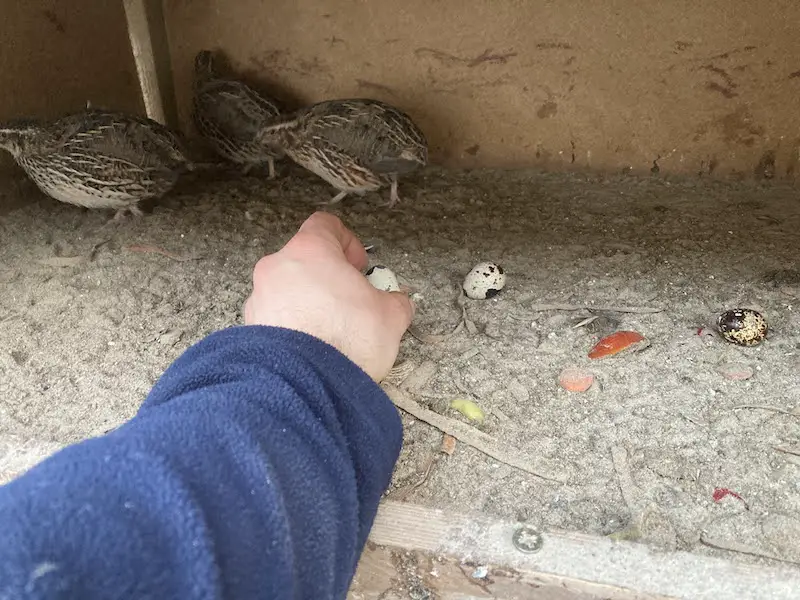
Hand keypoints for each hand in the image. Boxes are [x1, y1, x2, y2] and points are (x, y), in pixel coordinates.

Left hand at [243, 212, 413, 380]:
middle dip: (328, 278)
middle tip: (350, 303)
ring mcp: (259, 298)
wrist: (305, 384)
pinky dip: (293, 328)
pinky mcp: (250, 329)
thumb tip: (397, 303)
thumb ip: (395, 302)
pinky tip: (312, 350)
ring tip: (331, 332)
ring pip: (287, 290)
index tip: (359, 266)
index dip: (347, 242)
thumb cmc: (345, 339)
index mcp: (310, 250)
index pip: (325, 225)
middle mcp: (277, 267)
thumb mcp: (390, 317)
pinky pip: (275, 318)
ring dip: (308, 303)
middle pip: (304, 260)